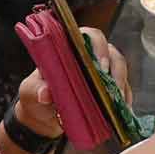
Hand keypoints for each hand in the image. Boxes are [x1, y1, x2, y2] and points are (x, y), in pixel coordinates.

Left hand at [15, 28, 132, 138]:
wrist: (42, 116)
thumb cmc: (36, 94)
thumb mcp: (30, 91)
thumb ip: (36, 90)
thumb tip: (44, 94)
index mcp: (71, 47)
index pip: (89, 36)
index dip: (98, 46)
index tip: (100, 65)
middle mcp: (90, 56)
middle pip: (111, 53)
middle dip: (115, 69)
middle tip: (112, 87)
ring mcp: (101, 73)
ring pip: (120, 71)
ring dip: (122, 86)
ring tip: (118, 103)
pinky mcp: (108, 90)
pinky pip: (122, 91)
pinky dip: (124, 100)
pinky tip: (123, 111)